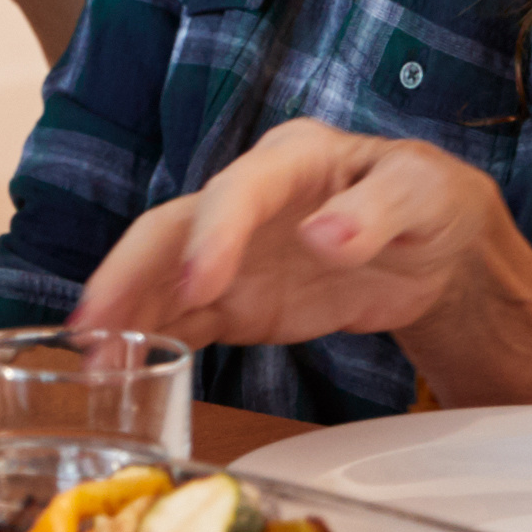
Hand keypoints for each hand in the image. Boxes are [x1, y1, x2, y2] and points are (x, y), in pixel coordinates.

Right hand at [68, 121, 531, 398]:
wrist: (438, 247)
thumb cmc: (429, 202)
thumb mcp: (421, 196)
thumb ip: (375, 212)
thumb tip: (323, 235)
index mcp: (291, 160)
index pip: (237, 192)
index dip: (212, 237)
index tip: (200, 286)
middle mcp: (247, 200)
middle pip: (172, 230)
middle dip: (130, 275)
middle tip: (94, 323)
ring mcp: (236, 252)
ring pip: (163, 278)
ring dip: (125, 316)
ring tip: (92, 362)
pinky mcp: (238, 299)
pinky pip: (184, 320)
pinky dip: (151, 343)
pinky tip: (122, 372)